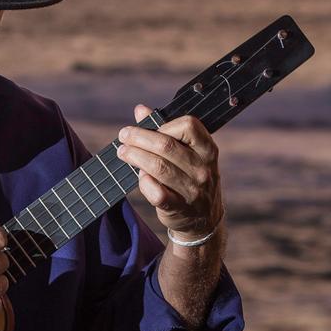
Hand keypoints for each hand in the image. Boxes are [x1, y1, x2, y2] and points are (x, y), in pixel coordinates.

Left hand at [116, 104, 223, 239]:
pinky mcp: (179, 208)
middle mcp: (203, 169)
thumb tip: (140, 110)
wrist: (203, 220)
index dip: (164, 123)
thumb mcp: (188, 154)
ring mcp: (192, 190)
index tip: (149, 127)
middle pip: (166, 145)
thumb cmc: (190, 178)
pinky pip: (156, 192)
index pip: (189, 125)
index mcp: (207, 150)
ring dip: (135, 156)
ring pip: (158, 167)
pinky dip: (144, 182)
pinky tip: (139, 176)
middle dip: (140, 138)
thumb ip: (166, 131)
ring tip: (123, 152)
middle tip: (124, 136)